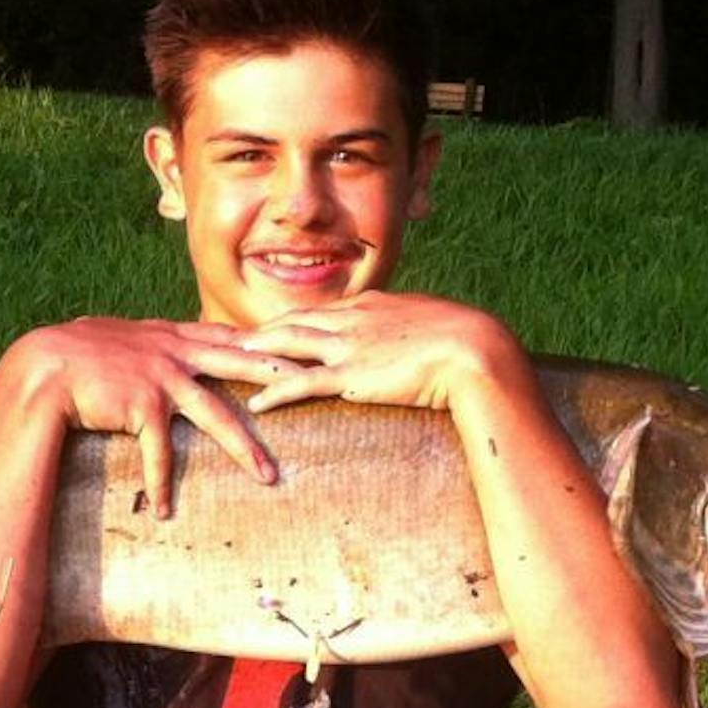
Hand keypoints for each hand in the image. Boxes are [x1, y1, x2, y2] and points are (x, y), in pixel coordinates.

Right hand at [0, 317, 295, 516]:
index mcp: (168, 336)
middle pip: (238, 365)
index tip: (293, 344)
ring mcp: (160, 379)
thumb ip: (140, 341)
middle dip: (278, 375)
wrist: (43, 366)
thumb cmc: (71, 352)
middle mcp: (172, 354)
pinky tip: (164, 510)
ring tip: (268, 476)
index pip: (224, 336)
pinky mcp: (143, 407)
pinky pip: (160, 452)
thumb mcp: (114, 336)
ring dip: (244, 449)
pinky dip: (160, 483)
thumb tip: (144, 339)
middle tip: (314, 384)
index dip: (260, 340)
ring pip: (216, 416)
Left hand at [236, 291, 526, 414]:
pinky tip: (258, 402)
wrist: (476, 349)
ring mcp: (349, 345)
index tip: (275, 326)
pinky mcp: (351, 375)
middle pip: (295, 320)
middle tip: (233, 335)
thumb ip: (411, 329)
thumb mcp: (433, 324)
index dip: (295, 319)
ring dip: (257, 350)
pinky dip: (276, 392)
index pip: (323, 311)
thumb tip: (411, 341)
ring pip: (289, 343)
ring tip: (232, 357)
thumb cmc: (467, 340)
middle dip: (263, 328)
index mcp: (374, 304)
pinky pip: (303, 383)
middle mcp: (354, 319)